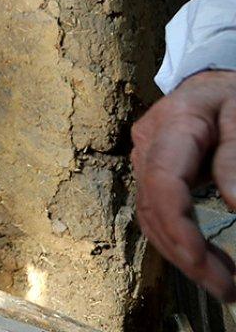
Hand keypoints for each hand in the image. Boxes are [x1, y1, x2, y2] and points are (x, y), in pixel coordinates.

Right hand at [132, 70, 235, 300]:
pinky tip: (205, 261)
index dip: (179, 228)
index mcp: (172, 126)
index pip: (163, 184)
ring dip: (181, 256)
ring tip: (223, 285)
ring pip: (149, 217)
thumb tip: (235, 206)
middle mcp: (147, 145)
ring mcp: (144, 158)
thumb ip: (235, 158)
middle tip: (228, 291)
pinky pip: (156, 212)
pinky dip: (177, 242)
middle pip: (152, 209)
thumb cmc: (233, 94)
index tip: (206, 263)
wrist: (213, 78)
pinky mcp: (150, 171)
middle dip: (185, 255)